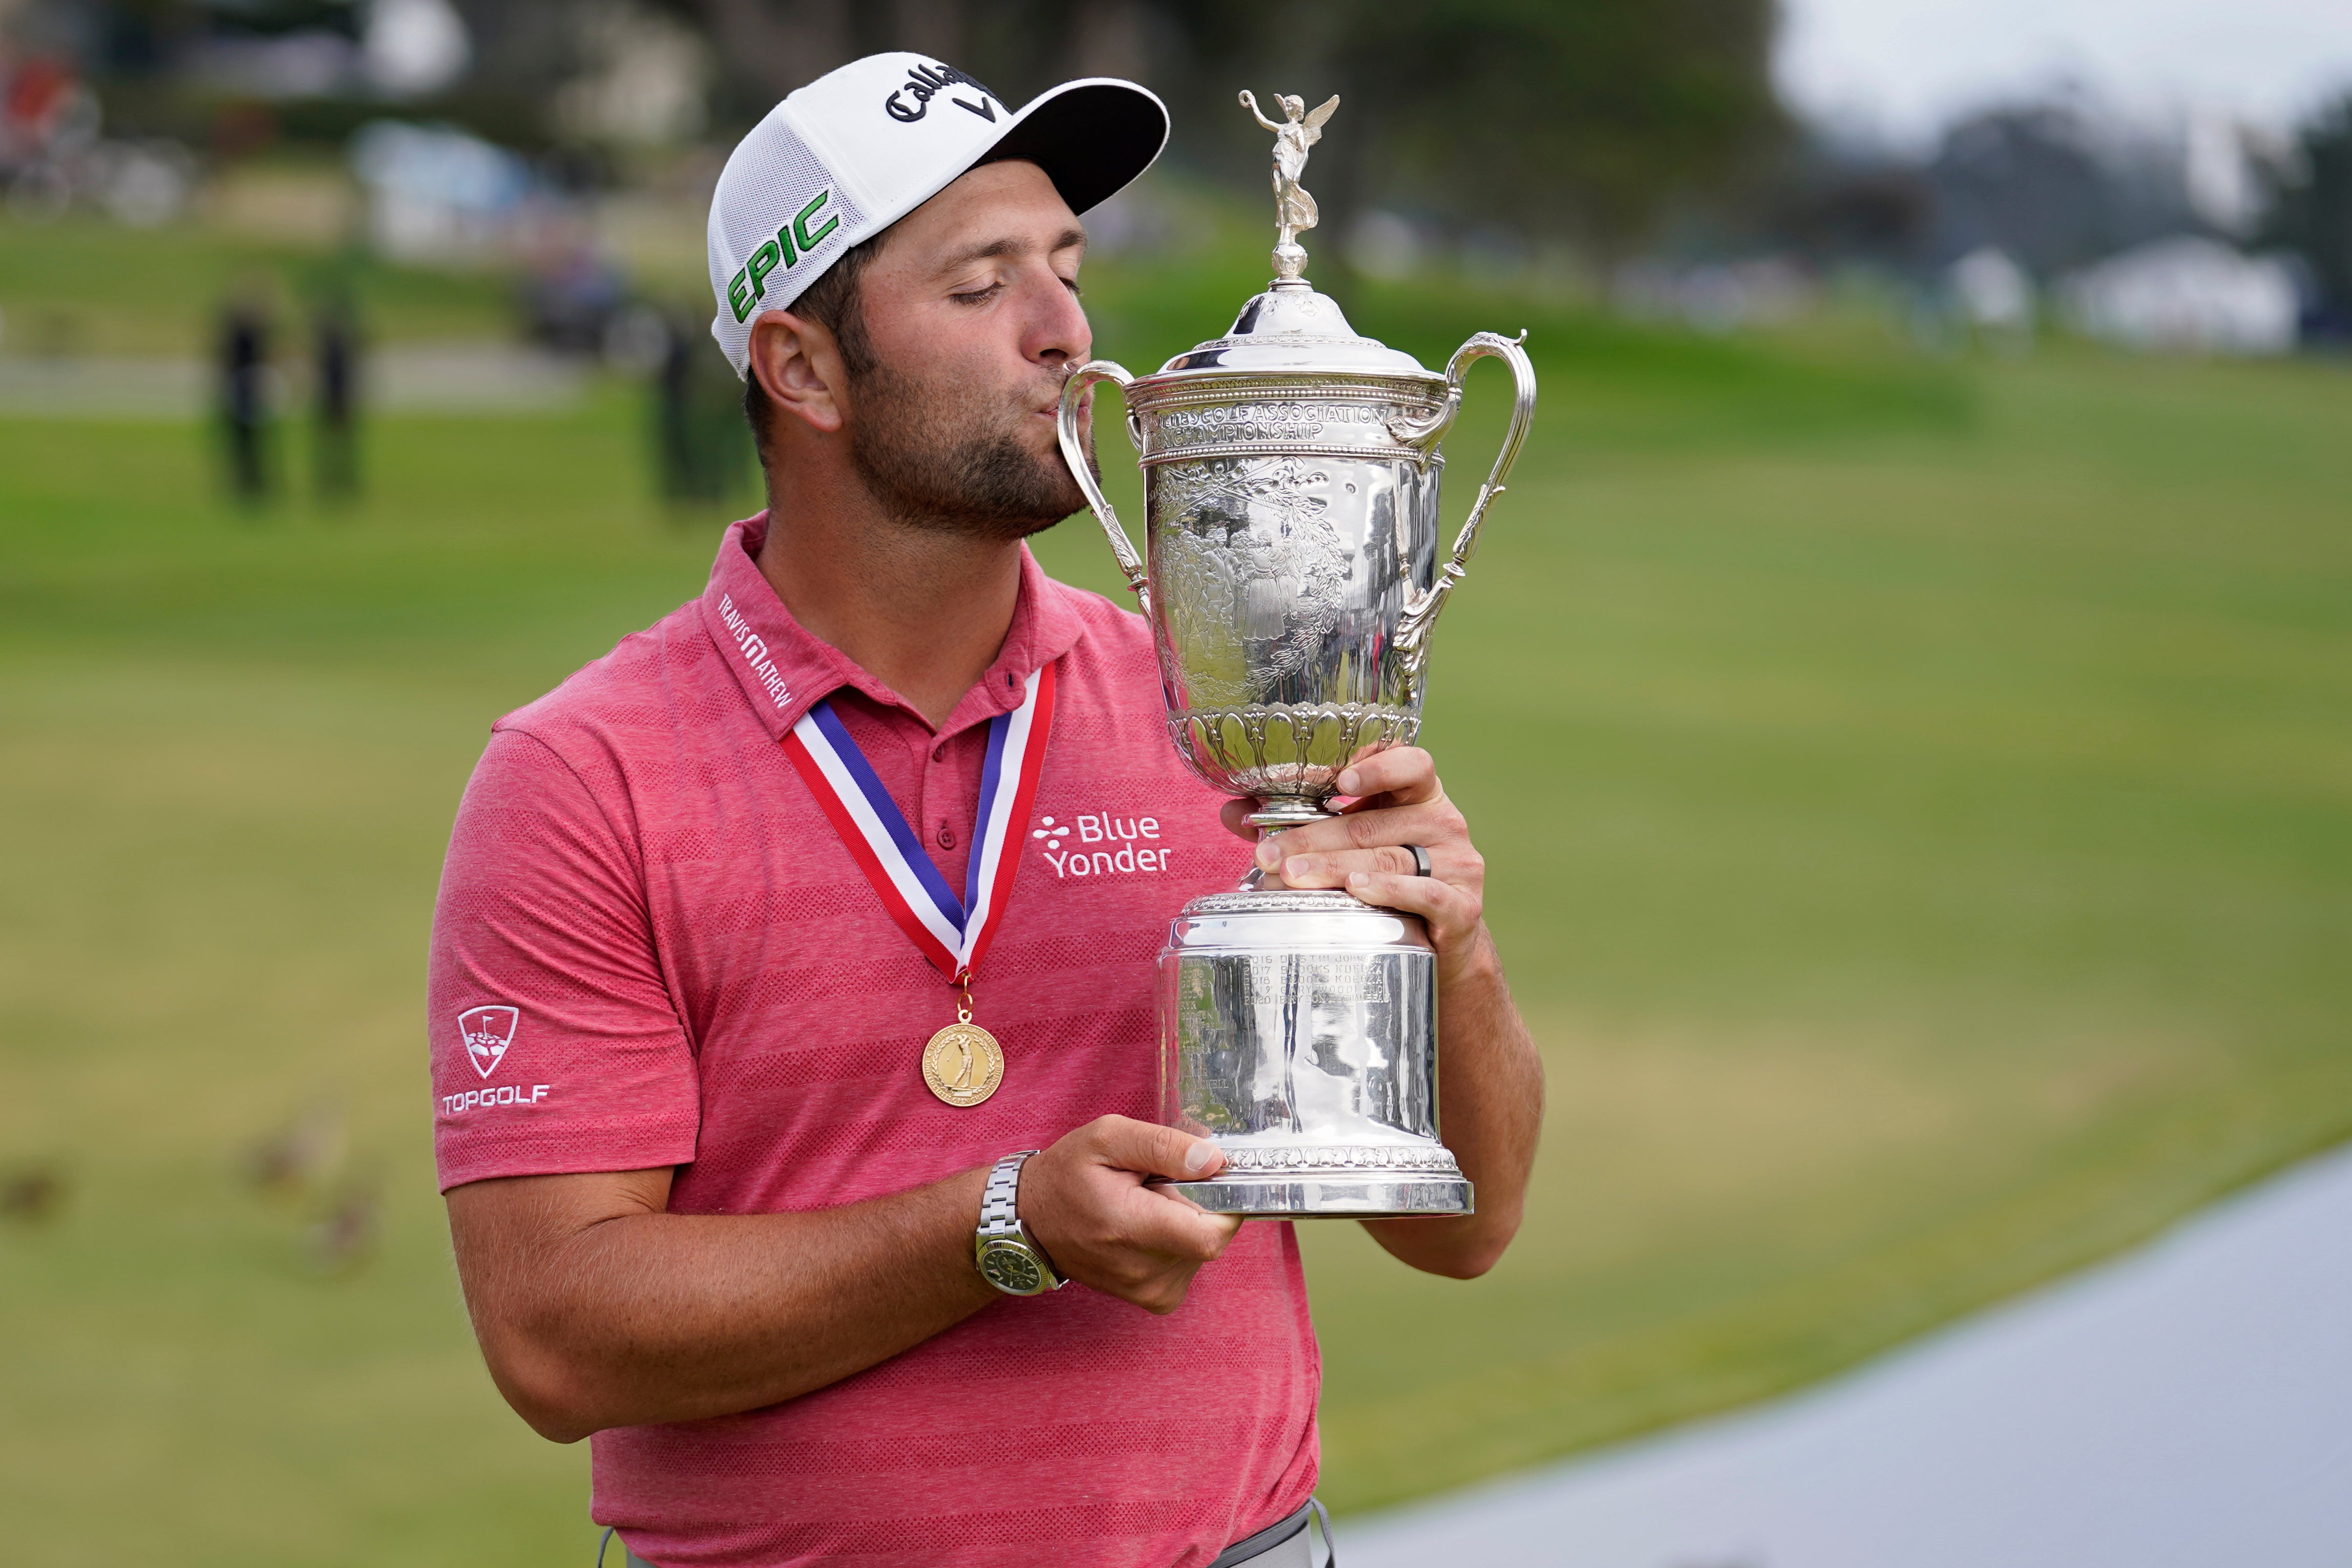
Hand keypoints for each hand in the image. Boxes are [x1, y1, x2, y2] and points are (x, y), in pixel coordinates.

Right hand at [1018, 1116, 1242, 1314]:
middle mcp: (1143, 1270)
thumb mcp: (1108, 1138)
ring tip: (1146, 1206)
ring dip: (1186, 1222)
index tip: (1205, 1177)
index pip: (1211, 1235)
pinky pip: (1192, 1263)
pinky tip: (1148, 1227)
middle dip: (1198, 1204)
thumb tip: (1214, 1160)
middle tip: (1159, 1186)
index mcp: (1131, 1227)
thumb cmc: (1067, 1176)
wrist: (1033, 1222)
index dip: (1223, 1202)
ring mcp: (1150, 1290)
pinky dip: (1180, 1242)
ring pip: (1203, 1249)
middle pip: (1211, 1236)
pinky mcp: (1156, 1298)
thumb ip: (1164, 1145)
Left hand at [1220, 747, 1490, 986]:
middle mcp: (1444, 823)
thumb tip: (1232, 812)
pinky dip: (1389, 890)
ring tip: (1292, 875)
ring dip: (1335, 868)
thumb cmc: (1388, 881)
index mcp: (1419, 795)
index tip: (1339, 779)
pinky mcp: (1463, 906)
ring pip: (1390, 859)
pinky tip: (1357, 889)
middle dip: (1314, 838)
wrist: (1443, 944)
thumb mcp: (1349, 844)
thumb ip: (1299, 823)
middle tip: (1268, 853)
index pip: (1412, 764)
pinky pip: (1426, 893)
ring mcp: (1458, 864)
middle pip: (1374, 824)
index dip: (1379, 767)